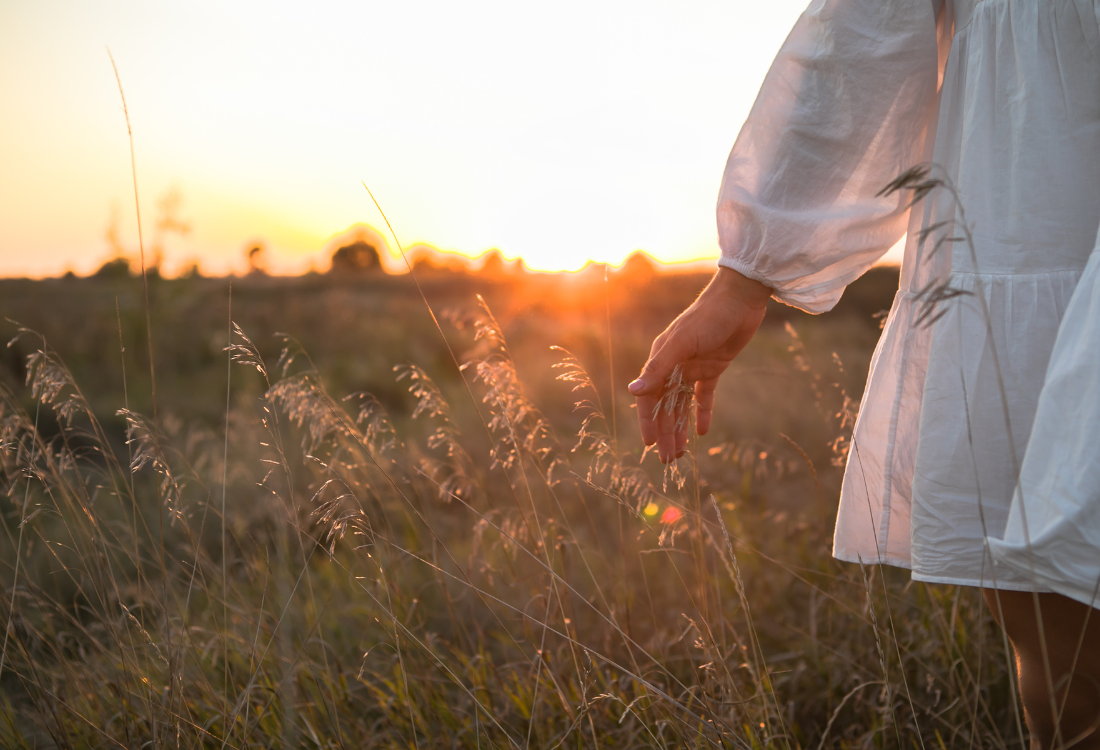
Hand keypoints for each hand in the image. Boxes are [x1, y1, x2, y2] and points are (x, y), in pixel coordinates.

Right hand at [628, 267, 770, 461]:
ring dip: (681, 428)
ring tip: (681, 453)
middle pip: (666, 406)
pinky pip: (705, 395)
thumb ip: (657, 369)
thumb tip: (632, 392)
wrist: (740, 299)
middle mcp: (674, 365)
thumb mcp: (681, 343)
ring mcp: (694, 367)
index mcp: (662, 359)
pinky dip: (703, 413)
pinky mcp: (714, 367)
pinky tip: (702, 432)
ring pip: (683, 405)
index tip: (650, 445)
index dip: (648, 421)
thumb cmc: (707, 317)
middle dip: (665, 432)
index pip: (650, 397)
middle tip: (668, 460)